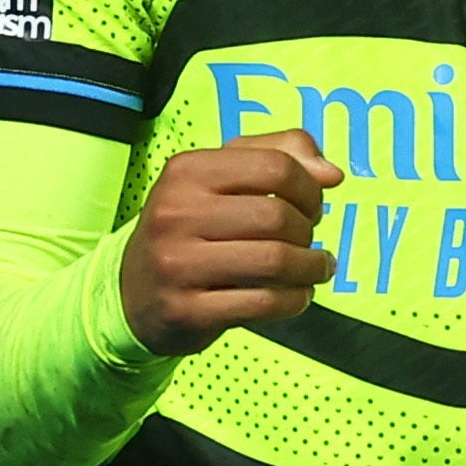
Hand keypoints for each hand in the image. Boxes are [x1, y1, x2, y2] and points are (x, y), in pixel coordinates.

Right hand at [117, 129, 339, 356]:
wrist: (133, 293)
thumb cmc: (191, 228)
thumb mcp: (222, 177)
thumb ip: (280, 155)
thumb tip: (331, 174)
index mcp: (187, 170)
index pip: (275, 167)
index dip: (309, 188)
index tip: (313, 206)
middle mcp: (176, 213)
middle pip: (278, 216)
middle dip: (308, 232)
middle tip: (308, 242)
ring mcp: (177, 264)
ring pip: (275, 262)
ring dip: (311, 268)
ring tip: (316, 269)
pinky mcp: (186, 309)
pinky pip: (263, 303)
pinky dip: (294, 300)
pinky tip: (297, 295)